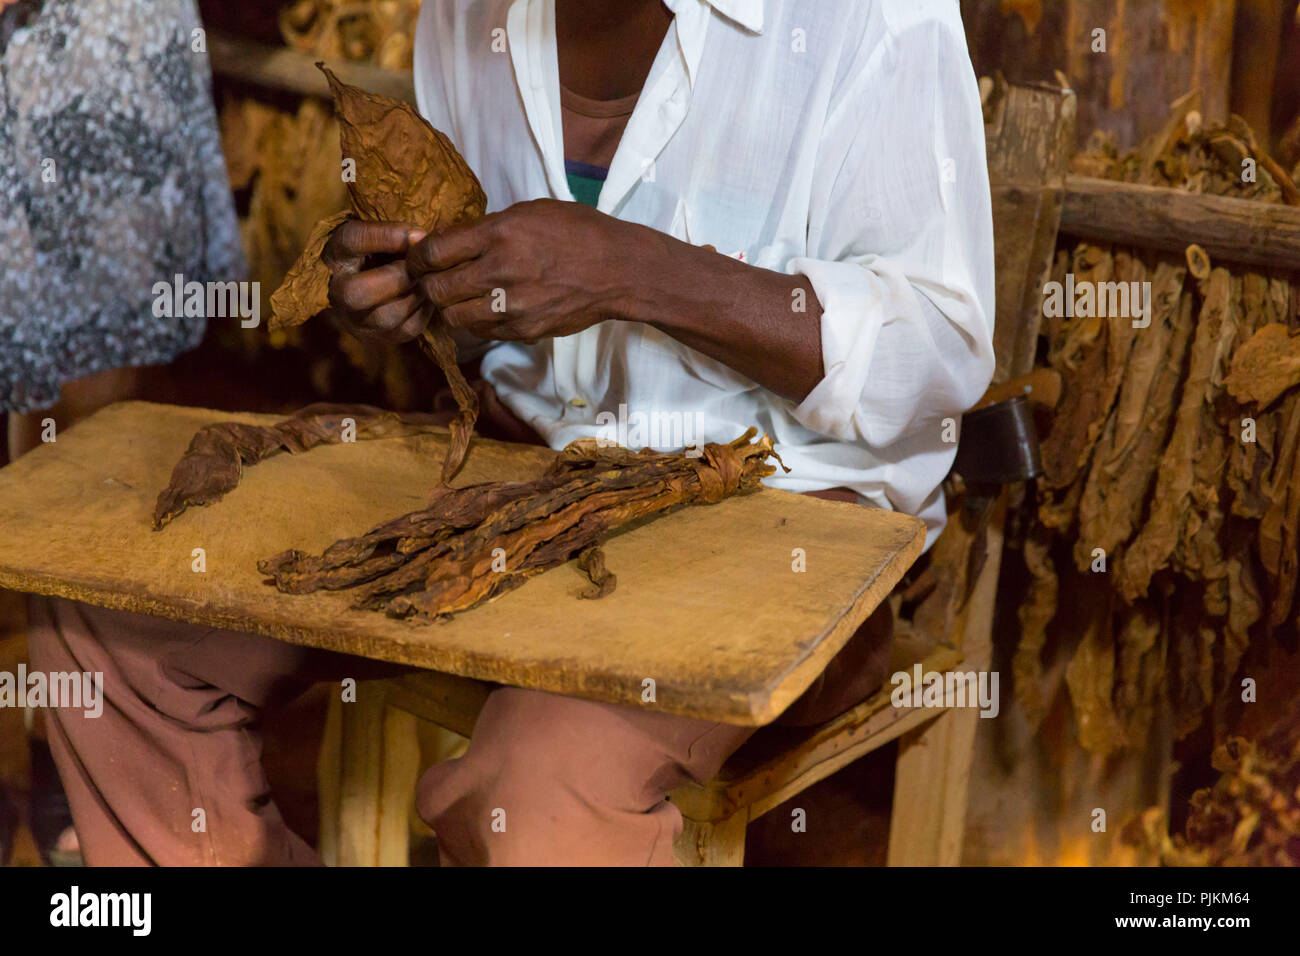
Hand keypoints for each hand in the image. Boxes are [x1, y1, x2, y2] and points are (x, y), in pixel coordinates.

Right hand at [321, 220, 429, 343]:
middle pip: (358, 292)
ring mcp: (356, 321)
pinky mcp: (379, 338)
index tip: (418, 233)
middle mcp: (337, 292)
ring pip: (386, 316)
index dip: (386, 237)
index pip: (352, 241)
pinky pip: (407, 329)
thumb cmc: (379, 251)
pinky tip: (426, 295)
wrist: (373, 283)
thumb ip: (395, 231)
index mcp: (335, 254)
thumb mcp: (378, 233)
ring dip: (415, 295)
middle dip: (399, 277)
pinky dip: (424, 311)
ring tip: (427, 279)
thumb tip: (422, 237)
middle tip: (422, 266)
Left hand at [405, 198, 645, 341]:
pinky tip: (487, 307)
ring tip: (459, 296)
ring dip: (449, 307)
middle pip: (436, 289)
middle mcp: (501, 270)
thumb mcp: (530, 213)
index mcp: (500, 233)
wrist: (618, 270)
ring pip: (453, 316)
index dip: (416, 256)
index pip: (433, 251)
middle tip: (432, 279)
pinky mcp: (523, 329)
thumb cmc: (577, 232)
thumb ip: (487, 227)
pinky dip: (476, 321)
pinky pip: (481, 331)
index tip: (418, 256)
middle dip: (427, 284)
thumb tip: (447, 239)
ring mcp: (512, 305)